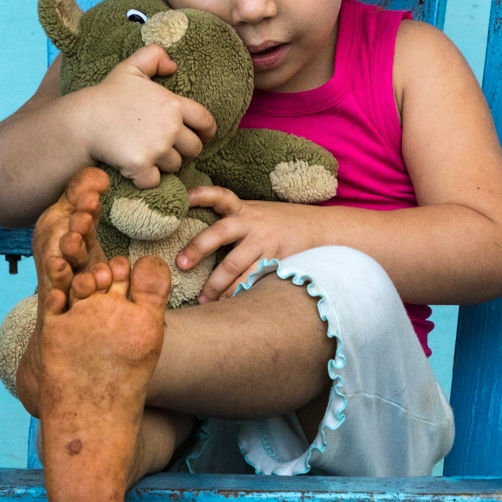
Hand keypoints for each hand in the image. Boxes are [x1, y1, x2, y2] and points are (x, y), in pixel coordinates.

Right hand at [78, 46, 215, 188]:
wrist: (84, 120)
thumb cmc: (108, 94)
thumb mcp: (131, 67)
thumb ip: (154, 56)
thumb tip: (174, 66)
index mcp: (172, 104)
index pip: (205, 121)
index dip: (207, 131)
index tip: (202, 136)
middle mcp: (169, 127)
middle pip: (193, 149)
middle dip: (183, 150)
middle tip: (167, 147)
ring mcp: (156, 149)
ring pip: (175, 166)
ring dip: (165, 164)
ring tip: (149, 155)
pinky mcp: (141, 166)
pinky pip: (155, 181)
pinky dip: (148, 179)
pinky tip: (137, 169)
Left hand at [177, 187, 319, 301]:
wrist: (321, 228)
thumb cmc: (278, 222)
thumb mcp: (256, 212)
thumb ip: (232, 218)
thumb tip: (195, 232)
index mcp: (244, 209)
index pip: (220, 196)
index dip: (201, 195)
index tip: (184, 198)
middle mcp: (252, 223)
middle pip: (220, 233)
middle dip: (197, 249)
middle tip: (180, 265)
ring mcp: (264, 243)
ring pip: (234, 265)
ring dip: (216, 285)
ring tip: (202, 299)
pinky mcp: (275, 262)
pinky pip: (252, 280)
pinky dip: (238, 293)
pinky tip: (227, 305)